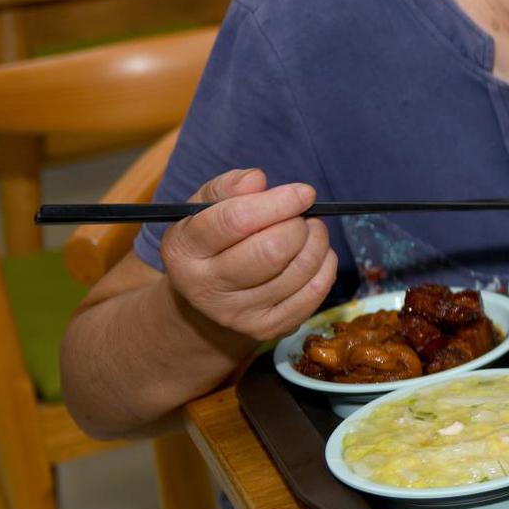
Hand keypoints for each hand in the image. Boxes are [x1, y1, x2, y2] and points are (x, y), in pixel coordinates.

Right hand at [157, 169, 337, 343]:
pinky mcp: (267, 328)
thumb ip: (227, 187)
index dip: (277, 203)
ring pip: (298, 270)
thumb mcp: (206, 208)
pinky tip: (315, 255)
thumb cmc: (213, 241)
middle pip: (271, 250)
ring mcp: (236, 314)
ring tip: (310, 231)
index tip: (304, 192)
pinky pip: (315, 292)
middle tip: (303, 215)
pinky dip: (325, 266)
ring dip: (317, 242)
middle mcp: (203, 287)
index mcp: (183, 250)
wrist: (208, 297)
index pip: (234, 221)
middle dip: (299, 225)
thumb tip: (256, 180)